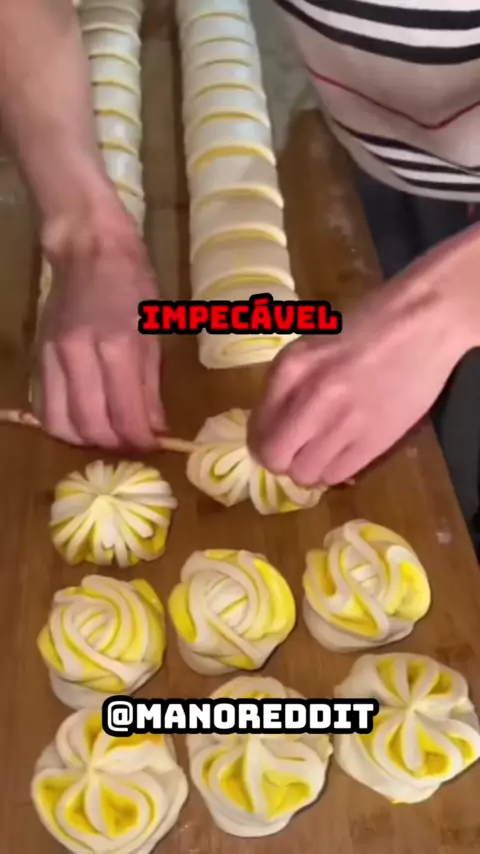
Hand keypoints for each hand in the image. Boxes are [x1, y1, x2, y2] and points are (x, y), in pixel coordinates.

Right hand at [33, 209, 164, 448]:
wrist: (89, 250)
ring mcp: (52, 357)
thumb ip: (151, 387)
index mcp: (116, 346)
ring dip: (86, 441)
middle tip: (133, 444)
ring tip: (108, 435)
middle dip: (115, 446)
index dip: (141, 442)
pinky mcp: (37, 358)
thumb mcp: (154, 335)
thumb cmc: (133, 286)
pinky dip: (63, 425)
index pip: (125, 415)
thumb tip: (155, 430)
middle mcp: (79, 355)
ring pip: (60, 425)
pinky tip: (83, 421)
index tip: (154, 446)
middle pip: (91, 427)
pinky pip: (43, 408)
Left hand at [248, 240, 474, 486]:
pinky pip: (337, 475)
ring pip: (304, 474)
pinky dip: (336, 470)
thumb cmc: (368, 326)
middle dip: (282, 461)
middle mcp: (309, 398)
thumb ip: (289, 387)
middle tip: (298, 452)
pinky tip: (346, 451)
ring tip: (326, 450)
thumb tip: (274, 427)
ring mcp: (341, 422)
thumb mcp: (311, 348)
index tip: (278, 441)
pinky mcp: (373, 439)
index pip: (256, 431)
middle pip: (274, 459)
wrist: (423, 320)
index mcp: (288, 370)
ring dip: (311, 468)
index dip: (264, 443)